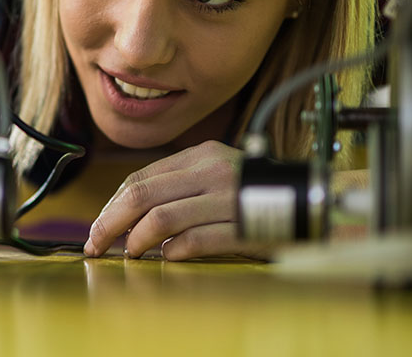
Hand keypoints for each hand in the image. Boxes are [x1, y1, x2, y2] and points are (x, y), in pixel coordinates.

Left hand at [83, 140, 271, 260]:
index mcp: (202, 155)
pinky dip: (173, 251)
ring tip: (132, 253)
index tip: (97, 228)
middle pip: (141, 196)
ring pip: (161, 218)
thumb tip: (130, 214)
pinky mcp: (242, 226)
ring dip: (137, 241)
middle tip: (97, 245)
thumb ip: (181, 186)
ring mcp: (227, 198)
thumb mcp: (218, 174)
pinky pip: (194, 240)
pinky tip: (168, 257)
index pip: (140, 177)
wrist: (314, 203)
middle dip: (110, 224)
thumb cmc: (259, 193)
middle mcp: (212, 170)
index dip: (111, 205)